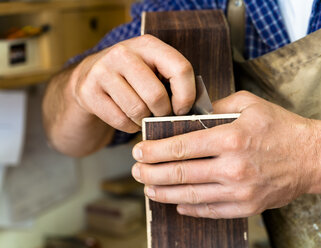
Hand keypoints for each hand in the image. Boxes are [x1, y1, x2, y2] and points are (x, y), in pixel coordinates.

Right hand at [69, 34, 194, 132]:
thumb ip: (173, 82)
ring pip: (138, 110)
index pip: (180, 69)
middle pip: (157, 95)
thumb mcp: (153, 69)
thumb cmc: (132, 78)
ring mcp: (102, 71)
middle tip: (161, 115)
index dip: (187, 95)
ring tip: (143, 116)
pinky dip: (129, 127)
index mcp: (148, 44)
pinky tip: (128, 119)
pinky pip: (120, 120)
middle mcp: (123, 53)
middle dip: (163, 113)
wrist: (89, 78)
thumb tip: (193, 111)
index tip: (182, 109)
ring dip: (144, 121)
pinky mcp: (88, 91)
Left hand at [131, 91, 318, 218]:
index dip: (154, 150)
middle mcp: (232, 166)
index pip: (181, 146)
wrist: (312, 157)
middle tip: (136, 171)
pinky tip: (177, 204)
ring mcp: (239, 190)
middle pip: (180, 173)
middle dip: (151, 173)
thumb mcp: (250, 104)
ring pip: (190, 196)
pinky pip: (210, 211)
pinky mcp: (247, 206)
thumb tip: (192, 114)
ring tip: (148, 189)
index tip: (138, 150)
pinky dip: (190, 209)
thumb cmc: (281, 128)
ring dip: (164, 193)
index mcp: (230, 138)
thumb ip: (217, 106)